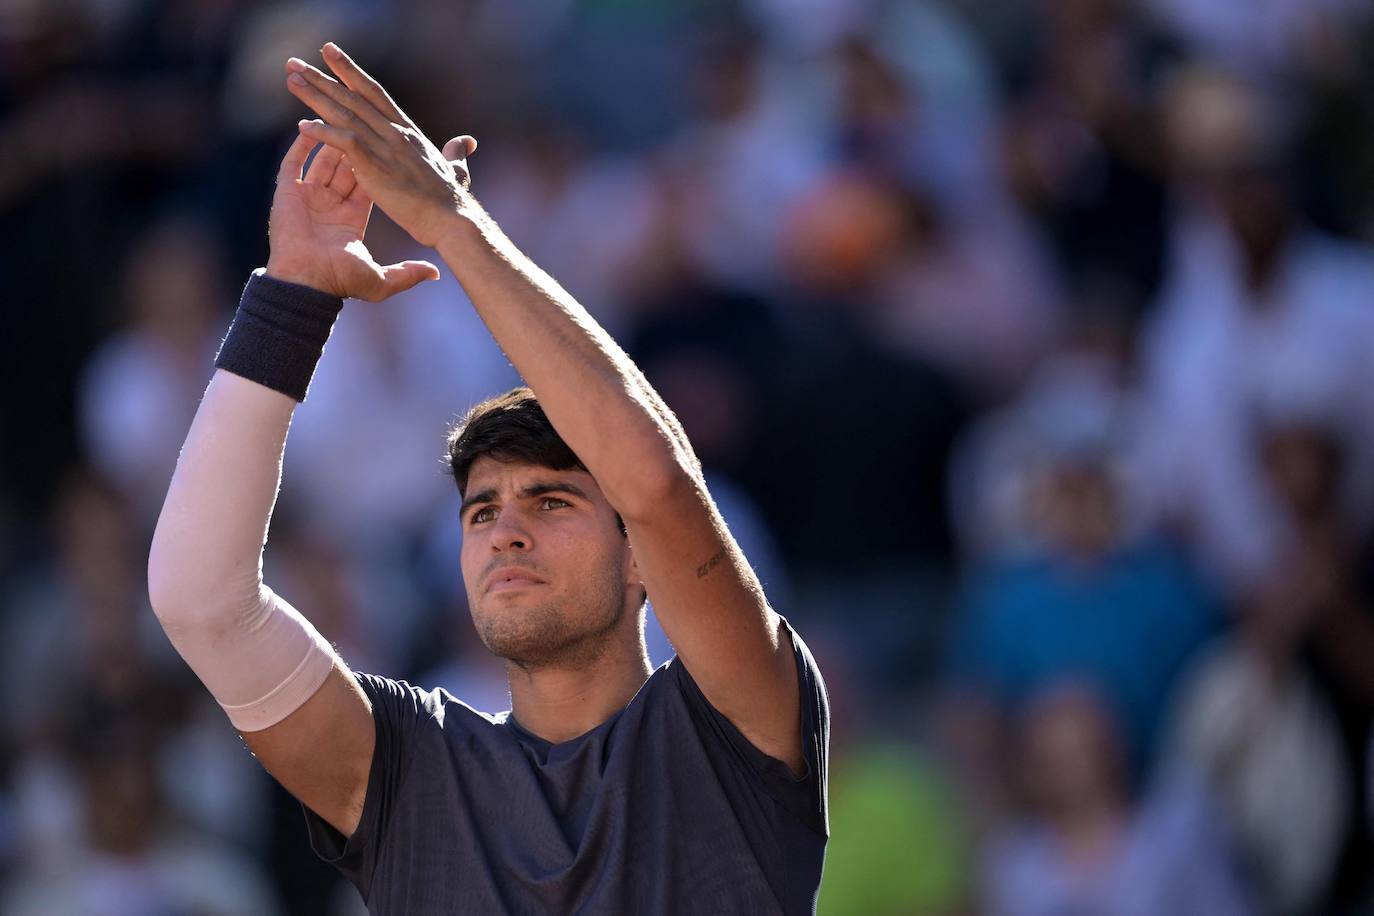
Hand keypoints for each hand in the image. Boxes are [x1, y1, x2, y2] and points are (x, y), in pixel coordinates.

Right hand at [266, 130, 440, 299]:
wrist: (306, 285)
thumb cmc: (341, 282)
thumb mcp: (381, 281)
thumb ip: (408, 274)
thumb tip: (436, 273)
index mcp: (351, 219)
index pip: (367, 182)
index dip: (377, 163)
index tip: (390, 144)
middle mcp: (330, 204)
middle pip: (346, 165)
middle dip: (355, 142)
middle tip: (367, 119)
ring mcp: (309, 197)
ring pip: (322, 158)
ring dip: (331, 136)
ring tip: (342, 113)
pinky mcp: (288, 193)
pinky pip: (294, 162)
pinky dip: (303, 143)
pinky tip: (312, 124)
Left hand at [284, 44, 477, 247]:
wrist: (451, 220)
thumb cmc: (452, 201)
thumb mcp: (456, 170)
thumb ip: (456, 154)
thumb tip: (466, 142)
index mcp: (408, 132)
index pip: (374, 93)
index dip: (350, 72)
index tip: (330, 54)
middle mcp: (394, 133)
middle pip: (352, 97)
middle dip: (322, 77)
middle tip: (294, 62)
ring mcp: (385, 148)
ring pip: (345, 114)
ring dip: (315, 95)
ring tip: (291, 79)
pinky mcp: (376, 167)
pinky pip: (345, 142)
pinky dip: (324, 133)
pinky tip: (303, 125)